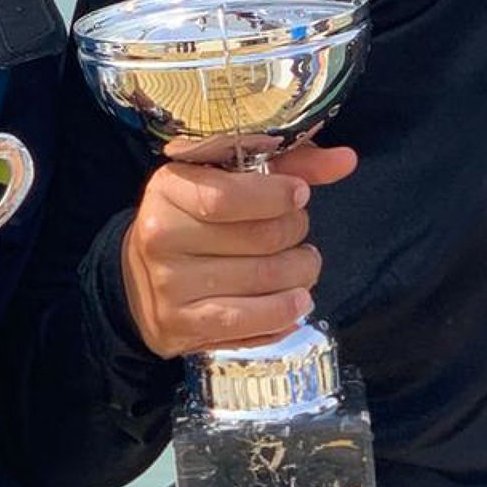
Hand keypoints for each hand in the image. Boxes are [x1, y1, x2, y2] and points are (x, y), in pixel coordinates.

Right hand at [119, 138, 357, 358]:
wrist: (140, 278)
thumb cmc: (196, 220)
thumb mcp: (230, 180)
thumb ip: (288, 166)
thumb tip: (346, 160)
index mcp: (168, 189)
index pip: (225, 196)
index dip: (274, 196)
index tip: (299, 195)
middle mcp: (161, 236)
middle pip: (257, 238)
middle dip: (296, 234)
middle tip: (299, 234)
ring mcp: (169, 285)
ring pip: (263, 280)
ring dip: (301, 274)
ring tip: (303, 267)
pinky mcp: (181, 326)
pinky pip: (250, 322)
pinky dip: (285, 312)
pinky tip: (296, 301)